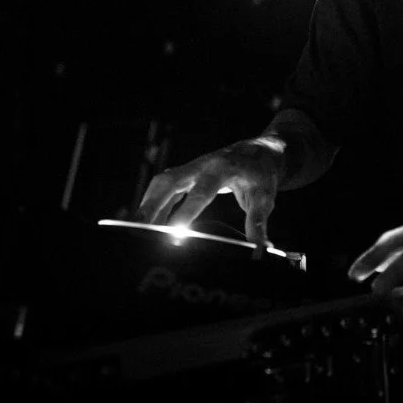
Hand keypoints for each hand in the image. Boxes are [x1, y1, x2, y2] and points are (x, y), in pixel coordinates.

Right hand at [137, 137, 286, 255]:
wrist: (260, 152)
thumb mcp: (265, 197)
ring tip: (138, 231)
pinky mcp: (188, 174)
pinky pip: (165, 188)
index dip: (186, 212)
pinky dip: (155, 204)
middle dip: (153, 204)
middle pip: (170, 181)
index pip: (201, 192)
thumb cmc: (262, 175)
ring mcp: (192, 168)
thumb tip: (259, 250)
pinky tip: (150, 225)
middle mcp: (202, 166)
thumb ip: (258, 222)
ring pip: (163, 183)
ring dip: (149, 205)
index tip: (174, 233)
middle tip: (138, 228)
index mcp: (223, 169)